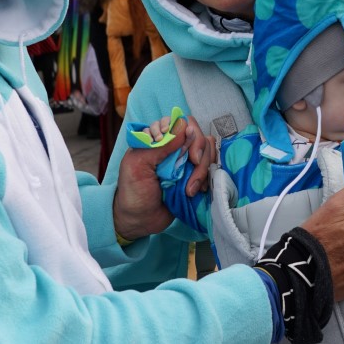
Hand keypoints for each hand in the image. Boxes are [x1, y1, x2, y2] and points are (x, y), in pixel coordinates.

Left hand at [113, 116, 212, 240]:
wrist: (140, 221)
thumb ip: (160, 145)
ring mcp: (185, 161)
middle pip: (197, 135)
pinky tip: (196, 191)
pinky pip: (211, 167)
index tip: (184, 151)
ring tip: (190, 189)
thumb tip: (184, 127)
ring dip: (202, 169)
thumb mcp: (138, 165)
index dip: (187, 134)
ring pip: (207, 150)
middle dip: (198, 152)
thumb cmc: (133, 192)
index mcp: (157, 139)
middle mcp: (173, 147)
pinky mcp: (194, 176)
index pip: (180, 123)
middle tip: (191, 166)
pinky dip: (207, 178)